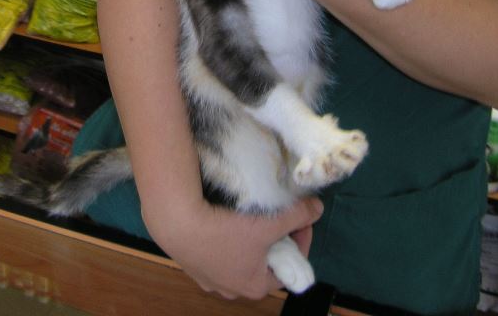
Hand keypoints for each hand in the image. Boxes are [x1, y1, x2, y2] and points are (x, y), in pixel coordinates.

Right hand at [144, 195, 323, 299]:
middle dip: (275, 241)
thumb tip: (319, 208)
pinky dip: (229, 240)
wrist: (178, 224)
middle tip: (277, 217)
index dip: (300, 241)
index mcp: (256, 287)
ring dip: (251, 240)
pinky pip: (219, 254)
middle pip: (265, 264)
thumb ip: (297, 216)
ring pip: (241, 260)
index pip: (289, 268)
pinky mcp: (194, 265)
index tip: (301, 220)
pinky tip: (226, 222)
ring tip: (253, 217)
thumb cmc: (226, 231)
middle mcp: (232, 290)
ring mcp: (210, 280)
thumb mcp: (269, 223)